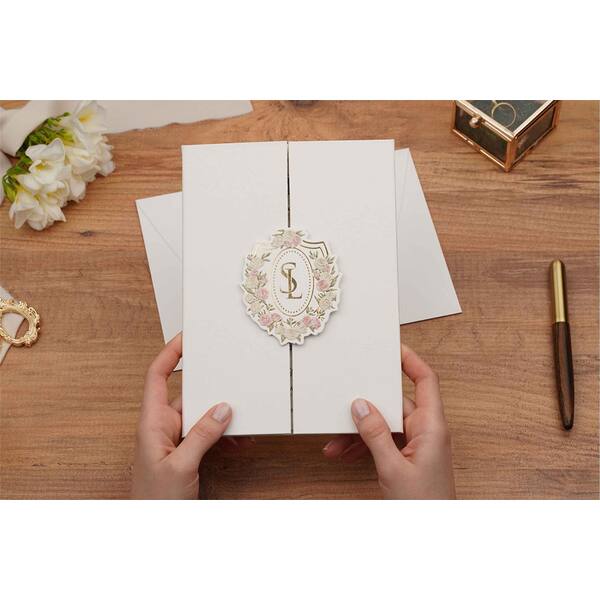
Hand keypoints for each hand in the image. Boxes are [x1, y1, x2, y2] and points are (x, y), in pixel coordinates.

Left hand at [131, 333, 236, 498]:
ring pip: (201, 415)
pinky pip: (207, 434)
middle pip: (187, 393)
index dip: (170, 353)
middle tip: (230, 378)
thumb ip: (201, 435)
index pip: (157, 376)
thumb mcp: (181, 466)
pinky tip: (238, 441)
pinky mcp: (186, 452)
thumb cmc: (154, 501)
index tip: (187, 337)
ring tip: (242, 419)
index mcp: (152, 422)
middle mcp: (162, 426)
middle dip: (211, 388)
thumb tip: (221, 408)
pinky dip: (223, 435)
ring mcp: (174, 439)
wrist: (154, 528)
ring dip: (221, 417)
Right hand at [323, 343, 455, 498]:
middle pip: (395, 402)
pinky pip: (384, 441)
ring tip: (336, 443)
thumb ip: (375, 435)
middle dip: (366, 407)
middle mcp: (426, 432)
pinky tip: (344, 453)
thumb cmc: (424, 506)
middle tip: (345, 401)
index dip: (411, 360)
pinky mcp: (409, 457)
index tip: (392, 346)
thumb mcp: (392, 469)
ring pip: (385, 424)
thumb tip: (361, 405)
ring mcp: (418, 444)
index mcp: (432, 428)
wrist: (432, 536)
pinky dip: (364, 445)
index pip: (426, 381)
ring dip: (360, 431)